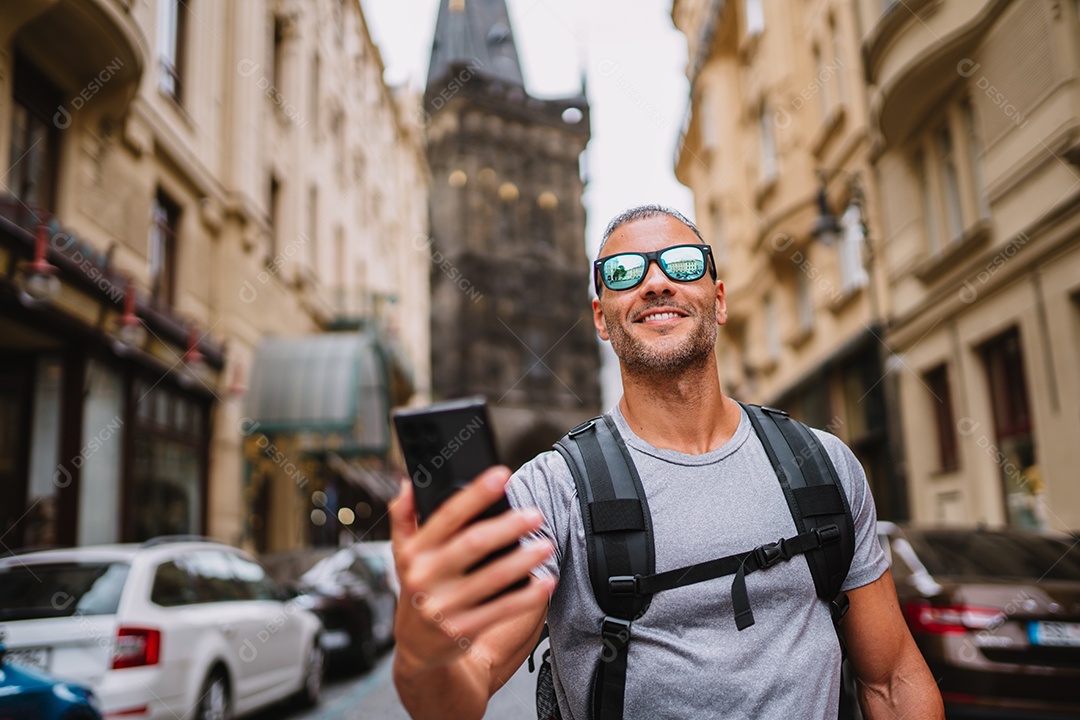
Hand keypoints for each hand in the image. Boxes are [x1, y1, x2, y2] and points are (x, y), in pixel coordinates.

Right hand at [390, 466, 555, 674]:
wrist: (415, 648)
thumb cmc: (418, 590)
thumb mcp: (402, 554)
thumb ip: (403, 517)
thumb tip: (408, 483)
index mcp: (414, 552)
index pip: (447, 516)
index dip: (475, 494)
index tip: (501, 475)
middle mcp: (426, 578)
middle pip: (473, 544)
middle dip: (507, 527)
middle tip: (534, 514)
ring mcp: (444, 606)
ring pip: (491, 578)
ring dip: (523, 560)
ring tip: (546, 545)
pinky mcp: (462, 630)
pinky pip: (501, 610)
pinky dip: (526, 596)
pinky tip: (545, 582)